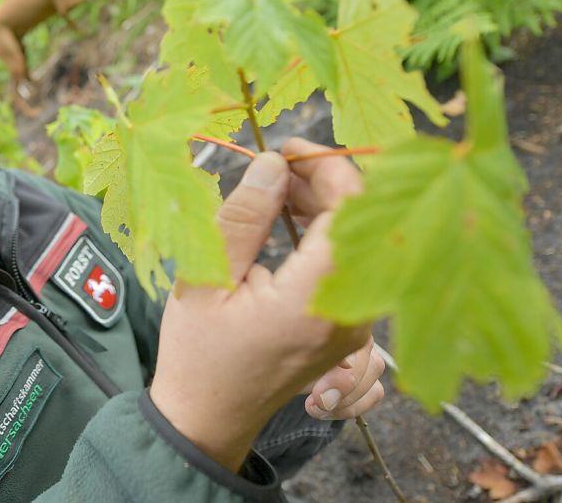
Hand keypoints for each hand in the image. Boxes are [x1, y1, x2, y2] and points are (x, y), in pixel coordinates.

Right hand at [149, 138, 370, 471]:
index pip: (350, 211)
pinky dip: (327, 234)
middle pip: (363, 224)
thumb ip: (242, 218)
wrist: (209, 414)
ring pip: (361, 242)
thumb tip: (274, 164)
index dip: (326, 166)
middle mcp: (349, 315)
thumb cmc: (198, 351)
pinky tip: (292, 221)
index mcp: (312, 302)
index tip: (287, 148)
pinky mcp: (350, 328)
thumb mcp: (205, 278)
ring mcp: (355, 325)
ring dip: (325, 207)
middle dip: (324, 182)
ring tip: (277, 190)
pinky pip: (352, 264)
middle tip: (276, 165)